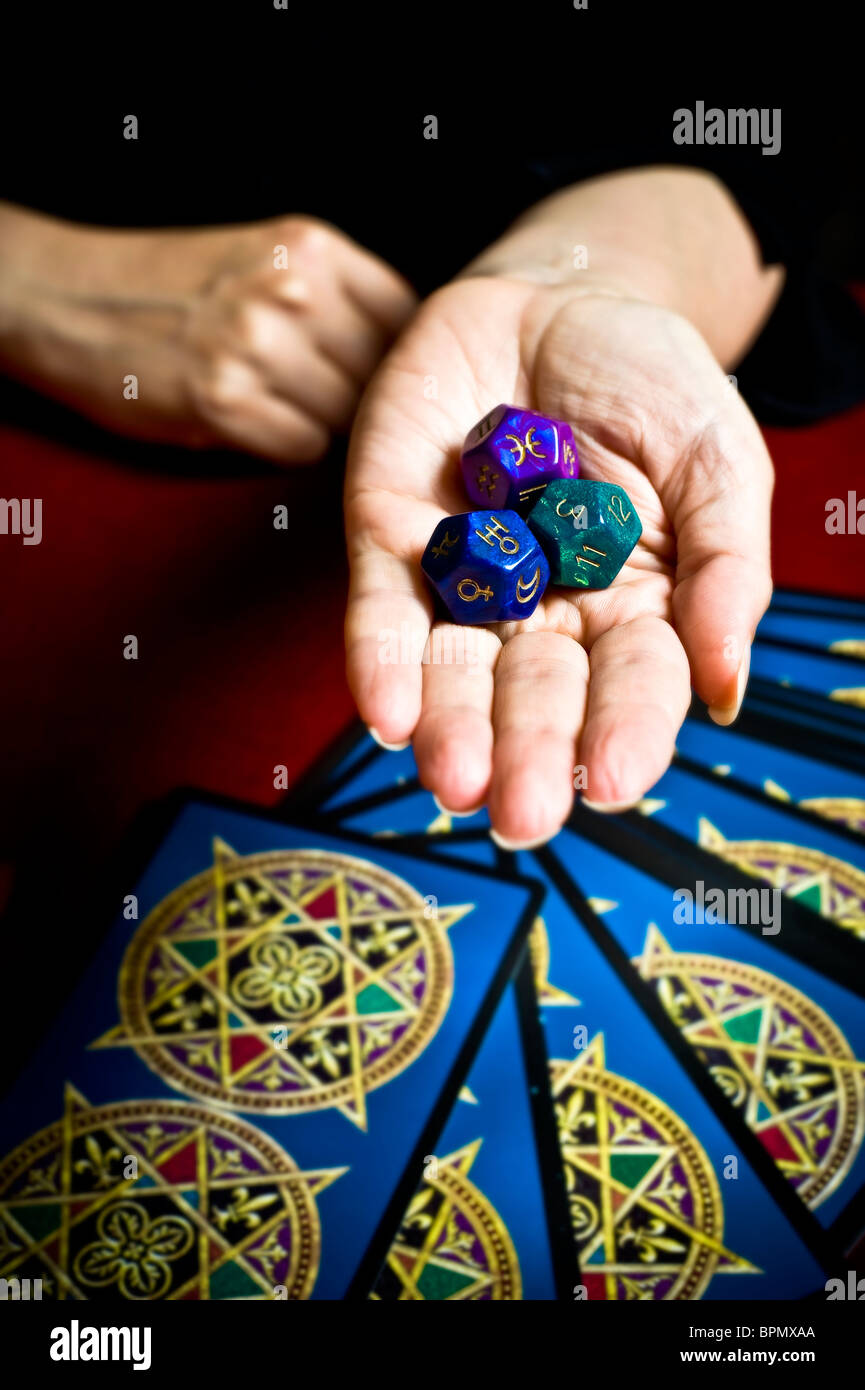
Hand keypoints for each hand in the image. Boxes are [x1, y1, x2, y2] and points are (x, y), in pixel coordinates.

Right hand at [0, 209, 415, 462]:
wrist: (70, 300)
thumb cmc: (173, 287)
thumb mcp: (264, 256)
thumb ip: (333, 292)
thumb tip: (403, 355)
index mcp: (310, 248)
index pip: (404, 318)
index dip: (390, 355)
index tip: (362, 368)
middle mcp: (291, 291)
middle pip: (378, 375)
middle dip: (354, 394)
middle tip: (308, 393)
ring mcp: (258, 347)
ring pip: (346, 418)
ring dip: (317, 422)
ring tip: (272, 402)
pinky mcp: (225, 403)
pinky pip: (304, 448)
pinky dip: (284, 446)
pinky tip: (249, 422)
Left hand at [344, 276, 772, 844]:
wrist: (558, 299)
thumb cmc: (649, 383)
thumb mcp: (715, 459)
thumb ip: (724, 568)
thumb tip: (726, 690)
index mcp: (633, 609)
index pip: (631, 687)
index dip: (623, 734)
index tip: (612, 782)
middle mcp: (543, 613)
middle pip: (535, 696)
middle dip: (526, 753)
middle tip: (518, 815)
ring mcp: (465, 580)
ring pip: (453, 670)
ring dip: (450, 728)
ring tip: (452, 779)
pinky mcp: (391, 539)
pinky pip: (382, 609)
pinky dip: (382, 660)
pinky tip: (386, 713)